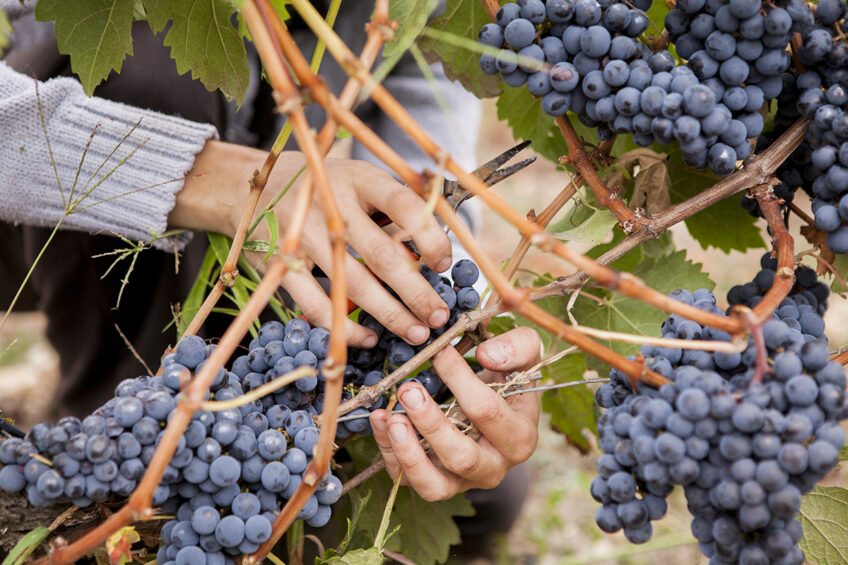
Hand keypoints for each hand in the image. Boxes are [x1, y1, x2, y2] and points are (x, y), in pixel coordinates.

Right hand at [170, 140, 452, 346]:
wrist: (253, 187)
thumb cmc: (324, 188)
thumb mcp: (360, 180)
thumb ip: (397, 207)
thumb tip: (439, 248)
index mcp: (360, 179)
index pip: (405, 206)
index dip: (431, 238)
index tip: (444, 264)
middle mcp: (331, 204)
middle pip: (382, 254)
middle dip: (416, 292)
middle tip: (438, 316)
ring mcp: (302, 235)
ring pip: (352, 283)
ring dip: (389, 314)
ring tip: (416, 332)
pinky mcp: (279, 263)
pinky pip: (315, 304)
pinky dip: (344, 327)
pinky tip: (368, 338)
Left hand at [369, 327, 540, 500]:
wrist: (498, 406)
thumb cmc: (508, 378)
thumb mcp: (526, 355)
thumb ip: (518, 347)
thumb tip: (488, 355)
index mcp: (520, 437)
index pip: (487, 412)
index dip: (460, 380)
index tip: (438, 352)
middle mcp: (494, 467)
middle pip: (462, 457)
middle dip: (431, 424)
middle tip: (409, 389)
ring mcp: (463, 481)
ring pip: (434, 484)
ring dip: (408, 452)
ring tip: (391, 418)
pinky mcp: (436, 483)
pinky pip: (408, 480)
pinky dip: (390, 453)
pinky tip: (381, 420)